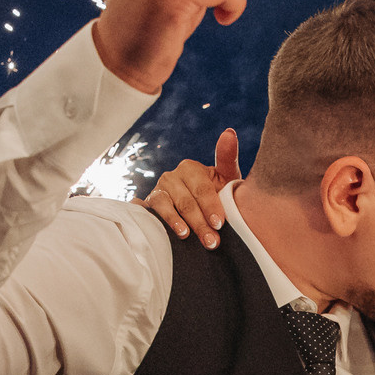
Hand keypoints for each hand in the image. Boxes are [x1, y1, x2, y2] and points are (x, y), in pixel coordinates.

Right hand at [140, 130, 241, 247]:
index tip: (219, 223)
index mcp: (190, 168)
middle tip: (211, 242)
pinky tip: (158, 231)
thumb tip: (230, 132)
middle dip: (199, 223)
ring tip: (185, 236)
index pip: (201, 188)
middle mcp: (171, 177)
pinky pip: (145, 211)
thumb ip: (227, 157)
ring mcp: (156, 192)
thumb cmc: (216, 193)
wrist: (200, 211)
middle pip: (185, 201)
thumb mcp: (226, 177)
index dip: (211, 206)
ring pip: (164, 206)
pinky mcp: (146, 206)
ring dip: (175, 222)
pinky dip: (149, 218)